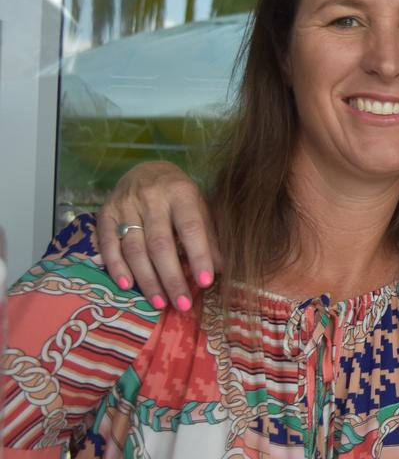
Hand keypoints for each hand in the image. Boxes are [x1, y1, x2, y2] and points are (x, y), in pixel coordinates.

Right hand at [96, 161, 218, 310]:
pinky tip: (128, 286)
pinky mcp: (104, 215)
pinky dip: (117, 268)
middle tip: (182, 303)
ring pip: (135, 249)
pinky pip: (109, 246)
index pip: (191, 228)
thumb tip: (220, 269)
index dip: (199, 256)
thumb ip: (208, 235)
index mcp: (181, 193)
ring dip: (147, 279)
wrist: (145, 170)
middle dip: (172, 277)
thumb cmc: (178, 194)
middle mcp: (152, 197)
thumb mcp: (198, 206)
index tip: (206, 282)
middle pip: (160, 244)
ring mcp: (125, 206)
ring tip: (159, 302)